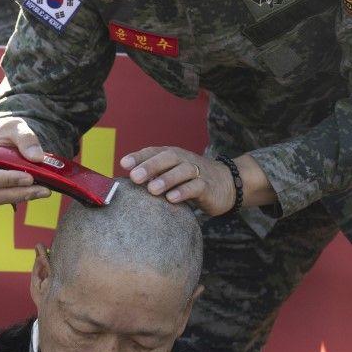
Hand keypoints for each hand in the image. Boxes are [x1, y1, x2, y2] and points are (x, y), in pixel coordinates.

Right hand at [0, 118, 52, 205]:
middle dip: (21, 193)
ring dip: (25, 196)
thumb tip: (37, 158)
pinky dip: (23, 195)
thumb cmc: (4, 132)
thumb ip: (26, 139)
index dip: (7, 180)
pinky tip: (39, 190)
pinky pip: (7, 198)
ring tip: (45, 190)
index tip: (29, 178)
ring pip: (2, 199)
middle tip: (44, 189)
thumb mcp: (14, 127)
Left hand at [121, 146, 235, 215]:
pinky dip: (184, 192)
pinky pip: (196, 187)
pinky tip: (172, 199)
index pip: (154, 152)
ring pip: (182, 171)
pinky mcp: (208, 186)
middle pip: (168, 158)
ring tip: (151, 189)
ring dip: (166, 179)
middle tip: (135, 177)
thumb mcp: (170, 175)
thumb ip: (151, 177)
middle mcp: (184, 160)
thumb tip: (123, 185)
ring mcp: (197, 172)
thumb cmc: (190, 180)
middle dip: (150, 166)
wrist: (227, 183)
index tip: (124, 163)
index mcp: (172, 156)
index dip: (139, 156)